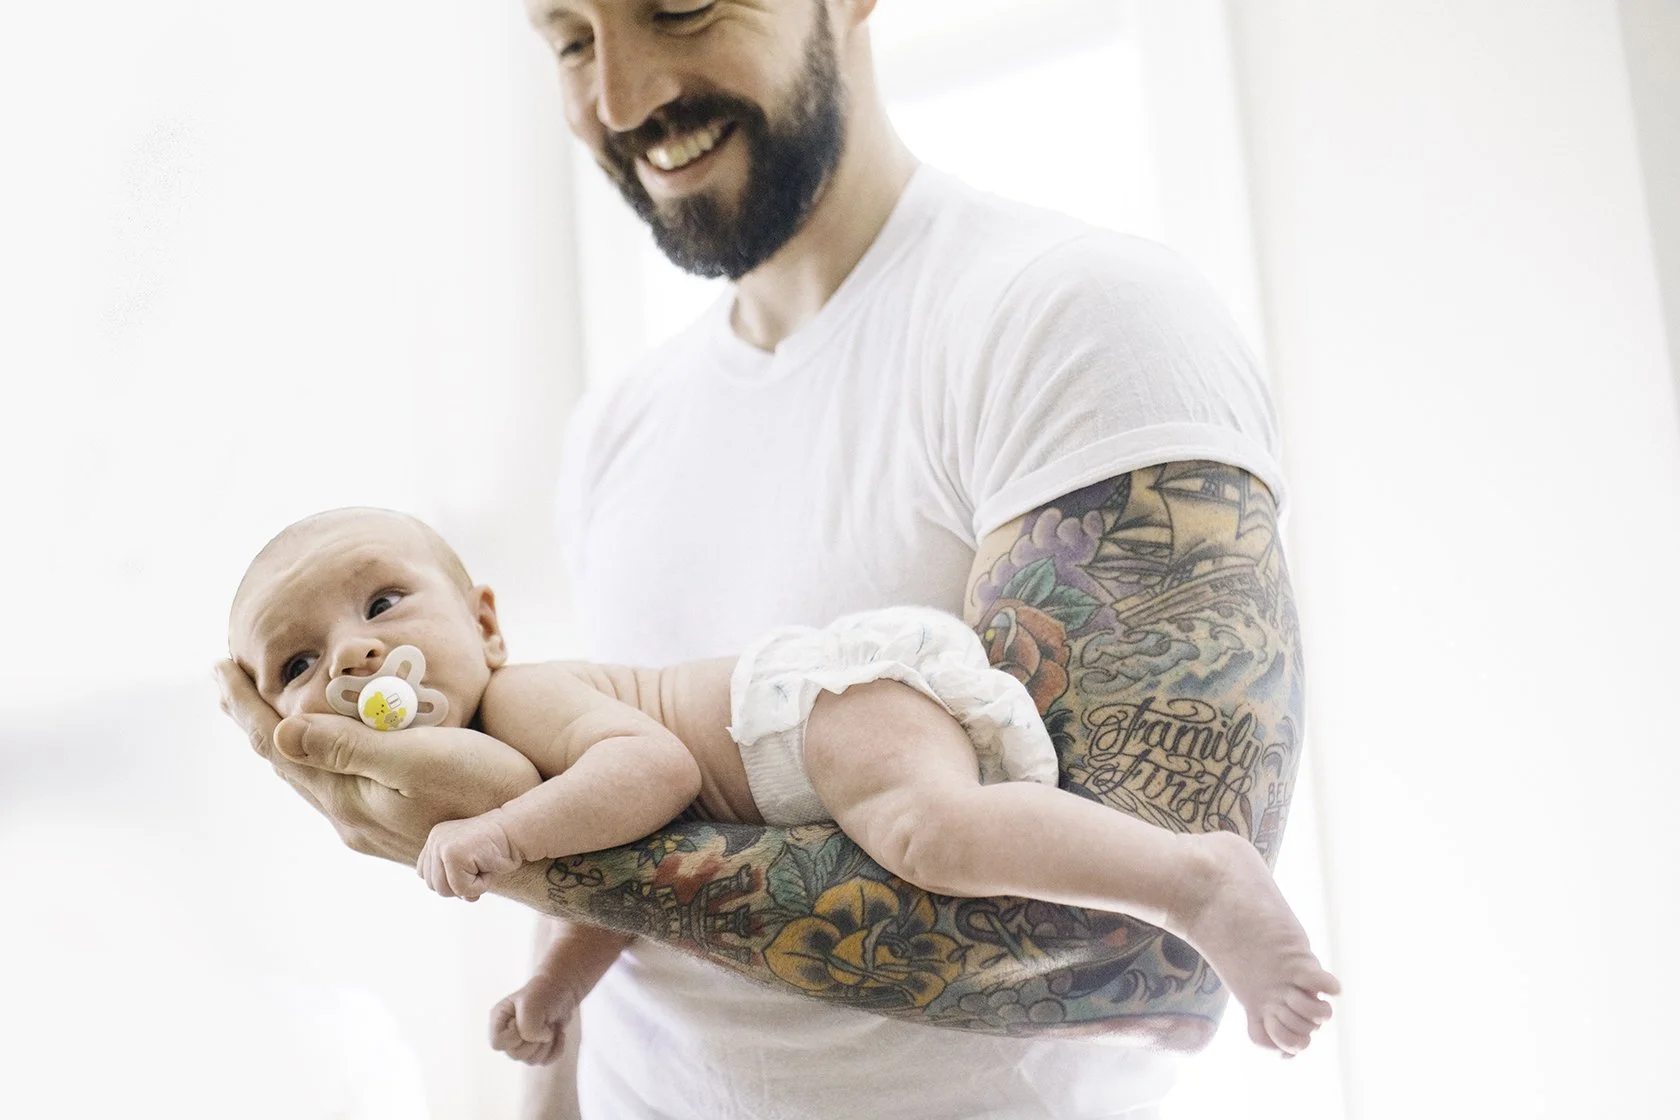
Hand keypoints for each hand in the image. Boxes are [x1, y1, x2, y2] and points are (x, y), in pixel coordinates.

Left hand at [214, 660, 541, 864]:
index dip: (246, 703)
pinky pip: (341, 782)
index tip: (218, 663)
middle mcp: (352, 816)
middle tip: (230, 677)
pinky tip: (337, 750)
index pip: (278, 743)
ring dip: (287, 738)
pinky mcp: (401, 826)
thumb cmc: (490, 791)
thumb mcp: (421, 760)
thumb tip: (281, 732)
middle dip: (257, 716)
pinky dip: (322, 753)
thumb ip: (351, 747)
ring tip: (272, 710)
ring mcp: (375, 826)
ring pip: (313, 775)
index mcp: (347, 795)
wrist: (542, 851)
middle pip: (287, 760)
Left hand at [418, 813, 520, 900]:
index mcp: (436, 839)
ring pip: (445, 890)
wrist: (518, 831)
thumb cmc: (499, 849)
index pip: (426, 875)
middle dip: (459, 887)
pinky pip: (462, 888)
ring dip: (470, 887)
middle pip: (433, 886)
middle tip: (480, 869)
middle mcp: (435, 839)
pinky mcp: (453, 854)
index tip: (471, 870)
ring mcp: (442, 845)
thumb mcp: (469, 862)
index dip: (449, 882)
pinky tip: (489, 866)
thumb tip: (449, 894)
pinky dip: (480, 886)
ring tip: (484, 867)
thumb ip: (451, 875)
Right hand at [489, 973, 580, 1066]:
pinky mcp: (536, 1050)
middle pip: (516, 1055)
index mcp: (498, 1020)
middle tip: (543, 1021)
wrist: (562, 990)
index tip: (525, 1019)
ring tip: (549, 1025)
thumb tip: (538, 1041)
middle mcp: (507, 1034)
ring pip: (531, 1061)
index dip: (514, 1036)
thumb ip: (528, 1026)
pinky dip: (556, 1049)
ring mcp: (521, 1044)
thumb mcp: (532, 1004)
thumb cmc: (543, 994)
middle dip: (535, 1040)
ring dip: (546, 1043)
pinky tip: (558, 1034)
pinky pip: (545, 1062)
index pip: (497, 1043)